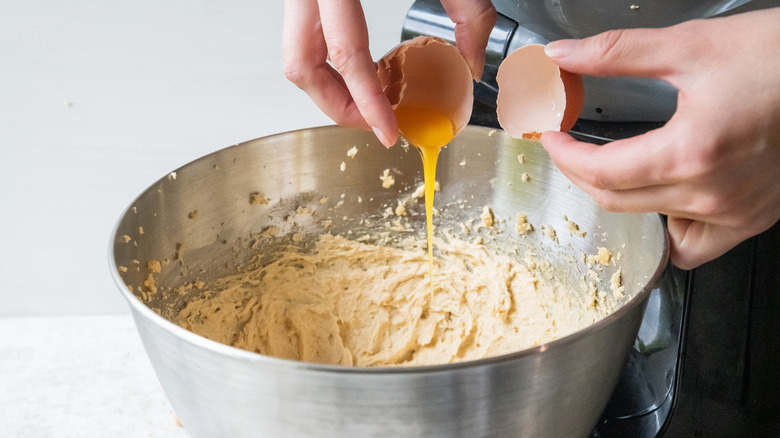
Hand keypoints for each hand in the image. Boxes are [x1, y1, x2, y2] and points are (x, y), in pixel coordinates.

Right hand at [283, 0, 495, 147]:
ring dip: (328, 90)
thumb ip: (468, 12)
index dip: (367, 104)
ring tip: (370, 101)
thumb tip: (472, 63)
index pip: (345, 54)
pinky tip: (365, 65)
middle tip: (376, 123)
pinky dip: (331, 61)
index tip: (390, 132)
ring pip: (294, 54)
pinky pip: (305, 33)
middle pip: (300, 66)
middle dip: (337, 107)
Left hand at [540, 8, 779, 268]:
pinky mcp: (754, 219)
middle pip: (616, 202)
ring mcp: (736, 213)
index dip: (564, 156)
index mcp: (692, 152)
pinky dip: (668, 231)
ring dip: (619, 201)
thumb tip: (564, 54)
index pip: (600, 172)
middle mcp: (713, 194)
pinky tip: (662, 200)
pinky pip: (694, 247)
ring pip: (650, 227)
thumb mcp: (691, 45)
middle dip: (580, 175)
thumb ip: (616, 53)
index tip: (551, 139)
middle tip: (570, 149)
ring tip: (611, 169)